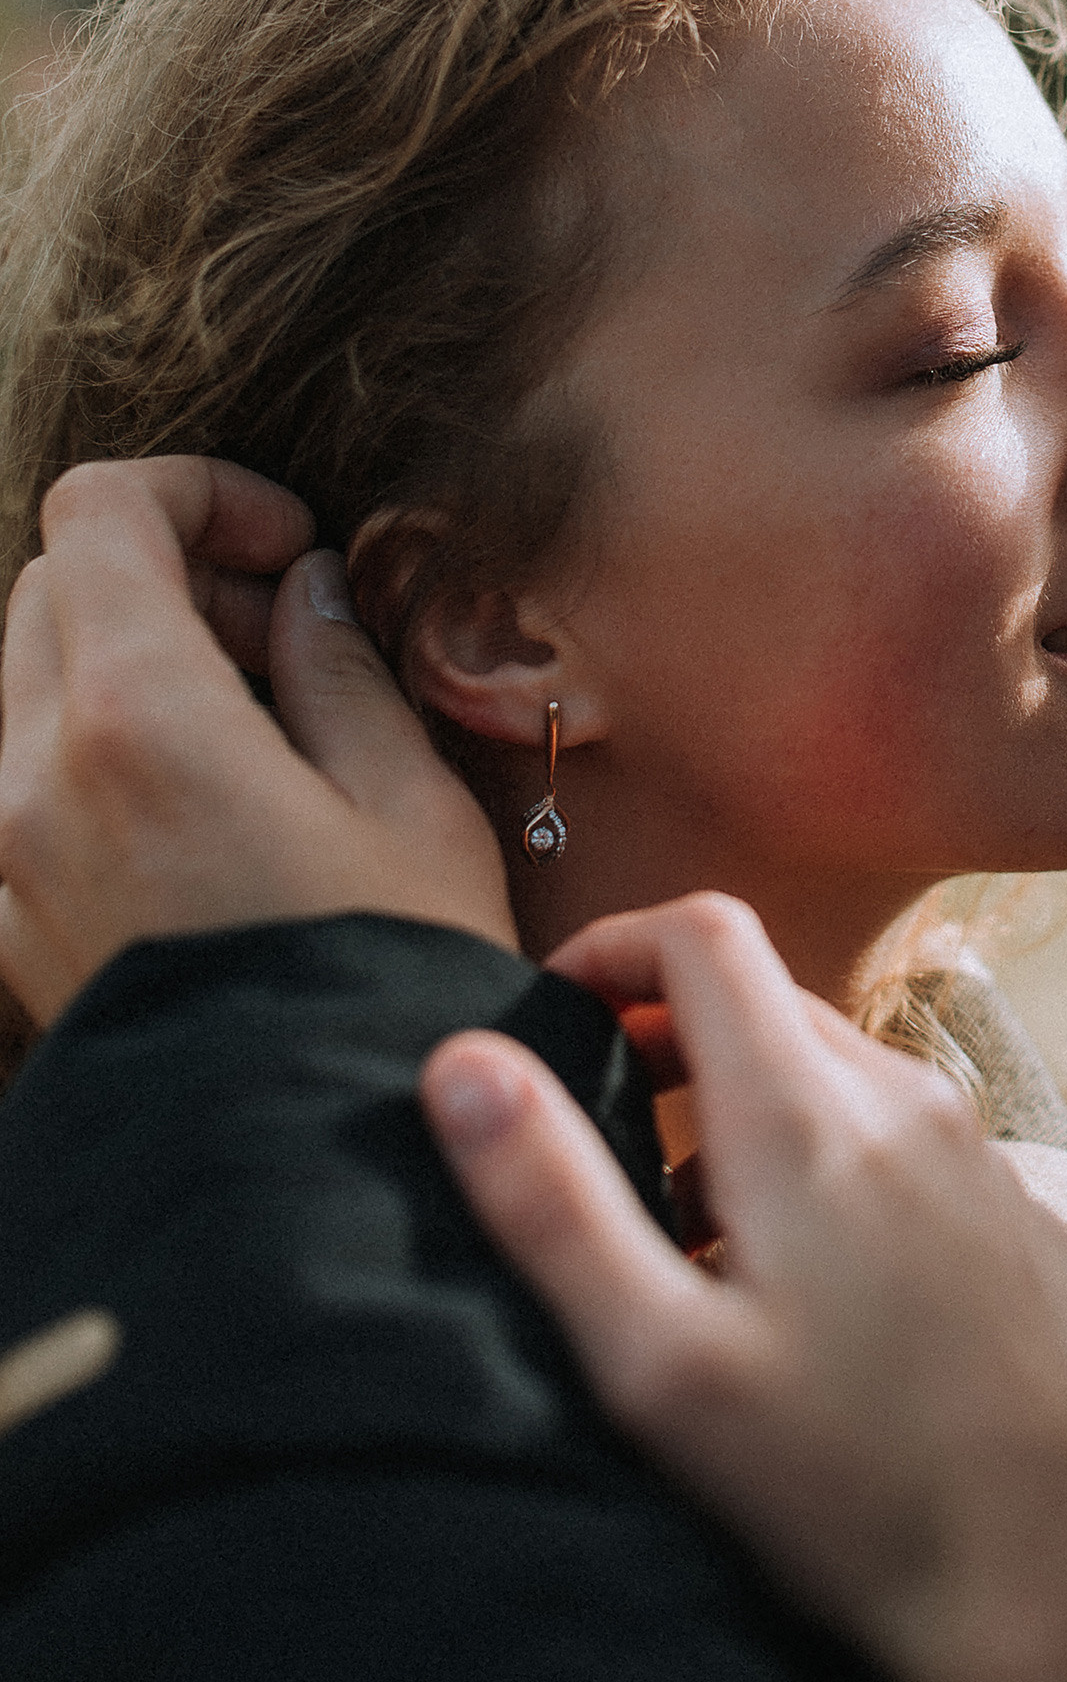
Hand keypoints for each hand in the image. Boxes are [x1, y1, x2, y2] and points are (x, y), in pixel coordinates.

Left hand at [0, 456, 513, 1022]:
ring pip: (23, 681)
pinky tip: (195, 811)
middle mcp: (30, 777)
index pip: (99, 511)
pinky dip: (89, 756)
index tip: (285, 542)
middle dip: (166, 575)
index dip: (196, 491)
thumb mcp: (410, 807)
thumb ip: (341, 670)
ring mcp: (0, 861)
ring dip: (124, 662)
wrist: (320, 1190)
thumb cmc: (387, 993)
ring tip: (251, 729)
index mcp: (137, 718)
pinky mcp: (4, 931)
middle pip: (51, 585)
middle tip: (283, 636)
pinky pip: (15, 789)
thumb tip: (306, 590)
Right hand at [422, 893, 1066, 1681]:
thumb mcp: (659, 1365)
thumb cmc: (845, 1489)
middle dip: (665, 1034)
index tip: (550, 1015)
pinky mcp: (1014, 1210)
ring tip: (686, 1239)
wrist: (1061, 1580)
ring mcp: (975, 1150)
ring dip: (743, 1105)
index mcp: (806, 1116)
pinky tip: (800, 1285)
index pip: (704, 933)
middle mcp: (903, 1100)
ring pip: (833, 1066)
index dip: (612, 946)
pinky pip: (899, 1131)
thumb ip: (551, 1201)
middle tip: (596, 1138)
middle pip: (766, 995)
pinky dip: (823, 1154)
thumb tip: (463, 1063)